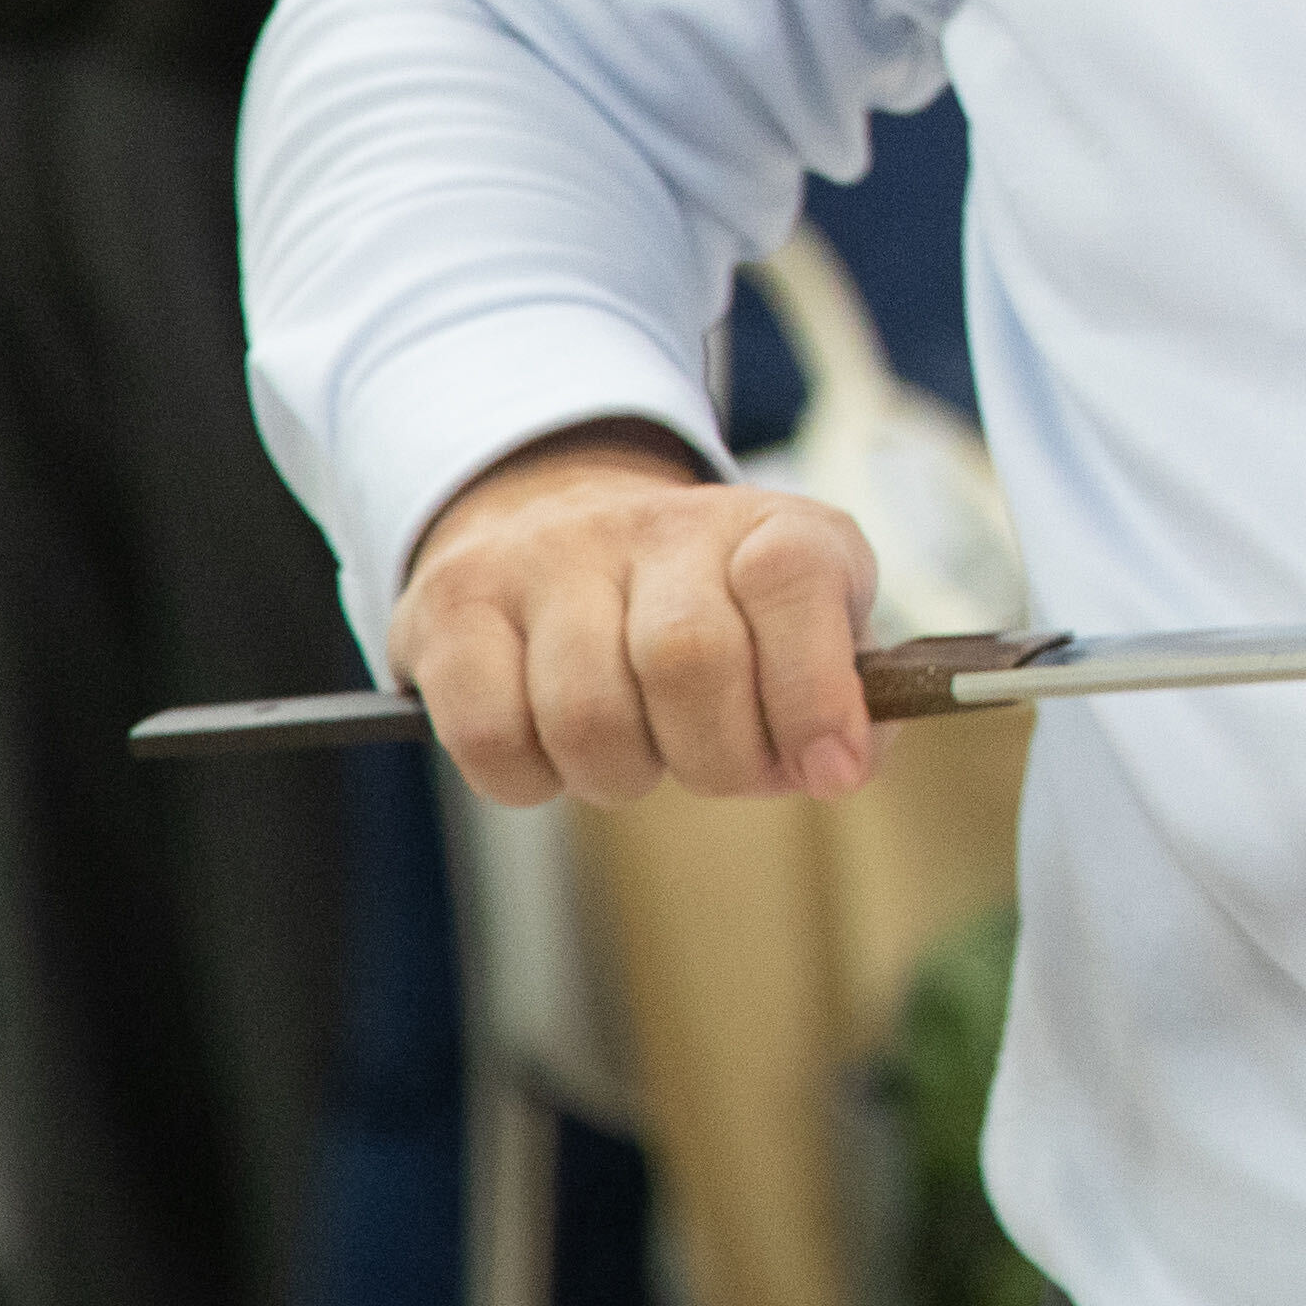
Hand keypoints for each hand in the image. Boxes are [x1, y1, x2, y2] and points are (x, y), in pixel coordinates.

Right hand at [393, 420, 882, 809]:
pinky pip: (490, 736)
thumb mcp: (807, 633)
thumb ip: (851, 703)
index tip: (829, 769)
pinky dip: (532, 780)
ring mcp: (546, 556)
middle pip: (687, 659)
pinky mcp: (454, 605)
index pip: (793, 575)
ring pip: (586, 712)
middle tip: (716, 766)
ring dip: (621, 774)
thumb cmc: (712, 616)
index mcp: (766, 526)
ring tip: (636, 753)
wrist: (564, 529)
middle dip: (716, 758)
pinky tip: (554, 753)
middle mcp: (657, 524)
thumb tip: (844, 765)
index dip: (816, 692)